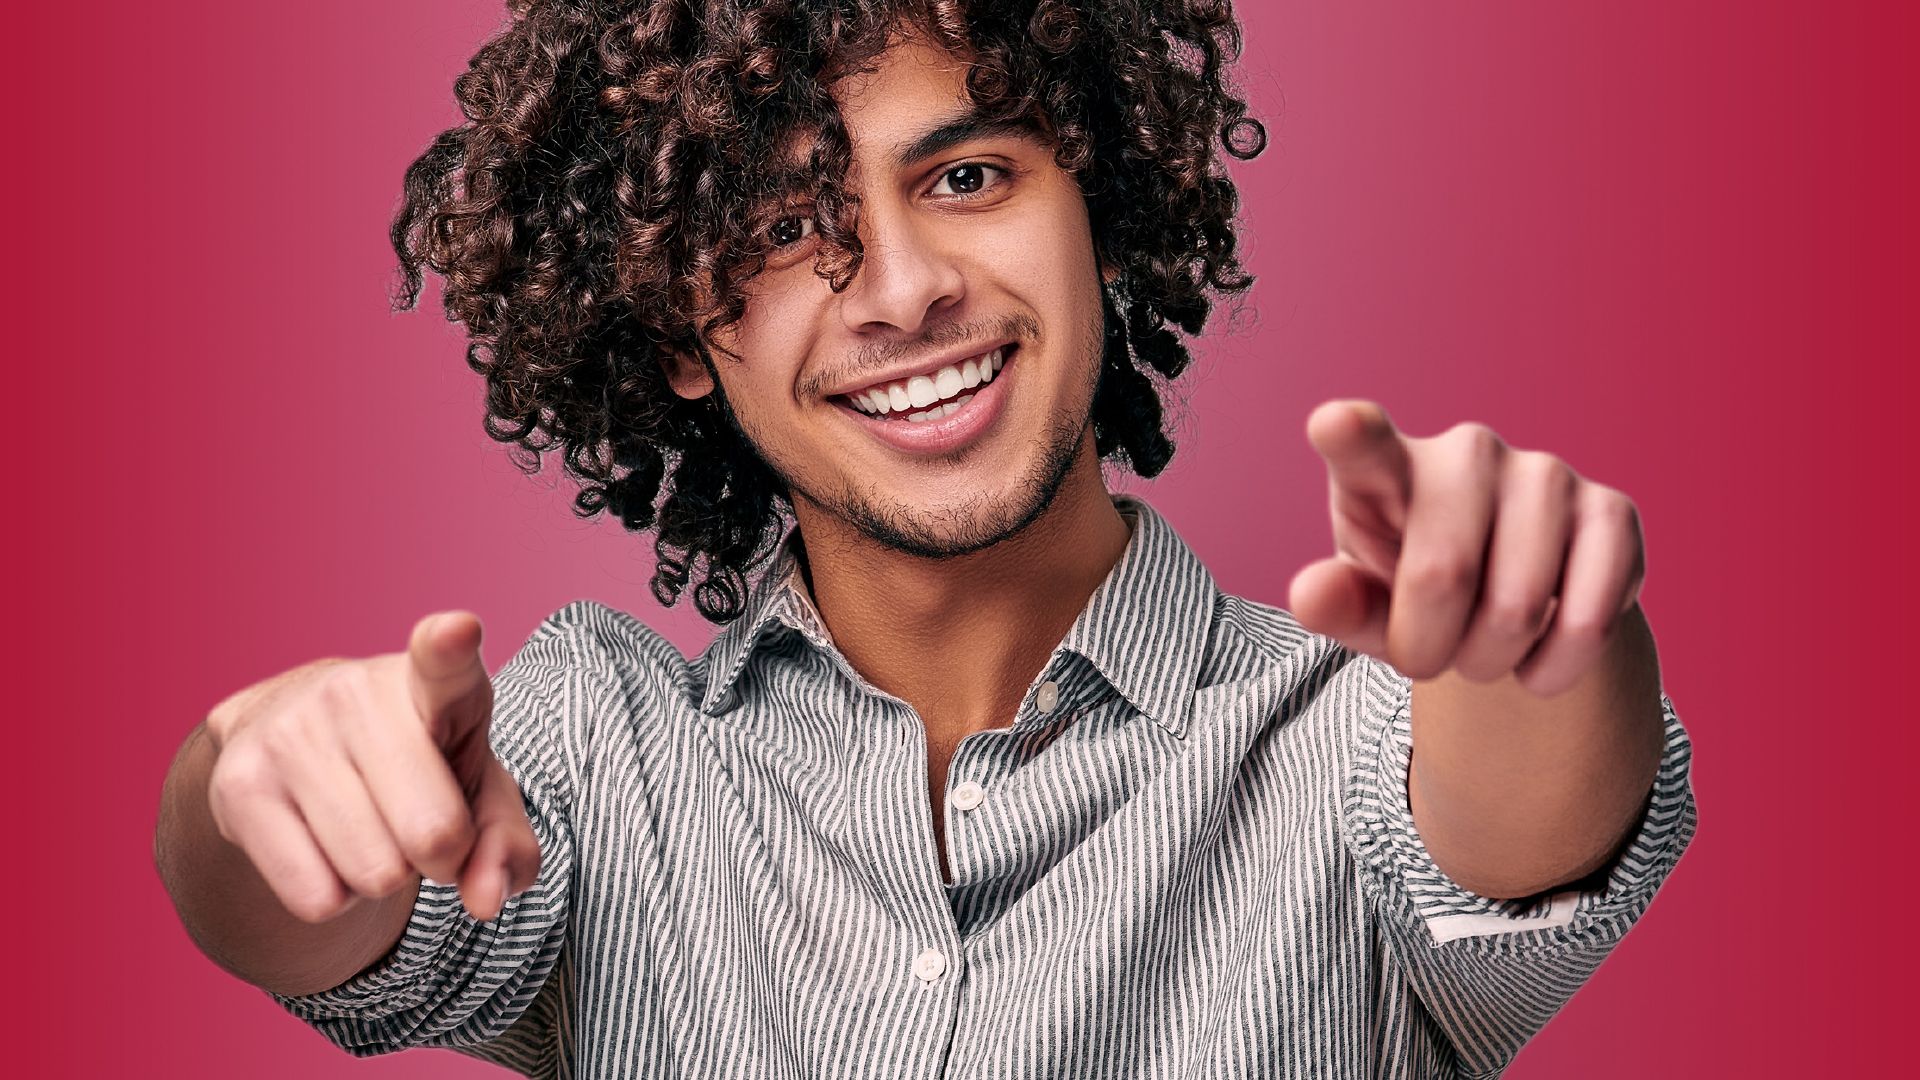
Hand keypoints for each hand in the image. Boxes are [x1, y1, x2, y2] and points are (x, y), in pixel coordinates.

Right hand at [202, 612, 539, 923]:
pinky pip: (317, 899)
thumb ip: (506, 843)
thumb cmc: (415, 767)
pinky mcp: (238, 784)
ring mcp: (291, 733)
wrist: (296, 748)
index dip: (450, 647)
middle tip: (418, 824)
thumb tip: (485, 899)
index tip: (457, 631)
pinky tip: (323, 846)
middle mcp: (356, 691)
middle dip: (440, 857)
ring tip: (369, 826)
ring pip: (375, 874)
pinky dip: (334, 897)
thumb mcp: (477, 792)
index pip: (443, 661)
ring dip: (384, 876)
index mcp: (433, 680)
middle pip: (433, 834)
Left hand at [1287, 400, 1645, 697]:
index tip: (1333, 423)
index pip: (1362, 445)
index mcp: (1384, 469)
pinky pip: (1587, 620)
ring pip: (1519, 607)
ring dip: (1492, 662)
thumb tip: (1311, 595)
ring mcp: (1544, 472)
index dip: (1349, 434)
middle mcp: (1466, 452)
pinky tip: (1538, 651)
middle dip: (1430, 649)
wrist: (1500, 604)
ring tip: (1482, 647)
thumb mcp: (1367, 607)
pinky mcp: (1611, 511)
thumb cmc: (1413, 593)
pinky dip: (1554, 668)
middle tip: (1428, 655)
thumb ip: (1339, 604)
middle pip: (1443, 575)